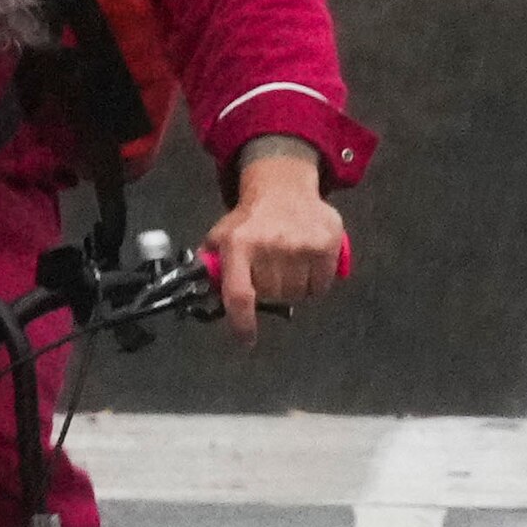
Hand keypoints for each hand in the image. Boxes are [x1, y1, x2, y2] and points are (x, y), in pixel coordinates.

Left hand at [203, 138, 347, 338]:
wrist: (283, 187)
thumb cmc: (250, 220)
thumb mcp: (222, 236)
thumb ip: (211, 266)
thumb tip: (199, 296)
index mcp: (238, 245)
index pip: (240, 295)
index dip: (243, 324)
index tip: (247, 339)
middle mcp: (270, 245)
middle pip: (272, 297)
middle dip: (269, 292)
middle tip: (268, 273)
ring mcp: (301, 245)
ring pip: (298, 294)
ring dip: (292, 288)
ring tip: (287, 265)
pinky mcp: (326, 243)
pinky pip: (320, 286)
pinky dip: (314, 283)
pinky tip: (306, 263)